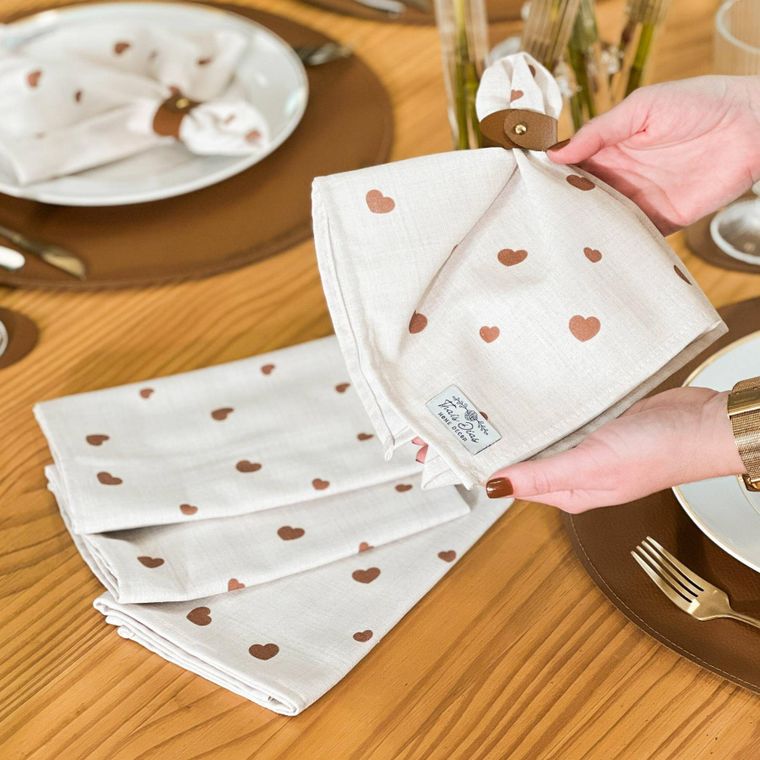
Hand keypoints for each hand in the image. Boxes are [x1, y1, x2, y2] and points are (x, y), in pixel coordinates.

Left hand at [485, 387, 745, 512]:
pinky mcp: (599, 424)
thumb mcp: (591, 465)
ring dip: (522, 424)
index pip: (516, 482)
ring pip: (544, 437)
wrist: (702, 423)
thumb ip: (543, 476)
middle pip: (526, 459)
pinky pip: (564, 418)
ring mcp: (587, 447)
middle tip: (463, 417)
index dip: (487, 466)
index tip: (456, 447)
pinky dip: (547, 409)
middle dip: (498, 442)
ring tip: (487, 401)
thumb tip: (496, 487)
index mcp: (570, 492)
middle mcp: (576, 472)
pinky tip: (531, 394)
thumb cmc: (655, 452)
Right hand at [548, 76, 759, 234]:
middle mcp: (620, 176)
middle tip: (538, 224)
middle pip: (581, 199)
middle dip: (562, 210)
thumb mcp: (643, 106)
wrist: (754, 125)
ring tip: (559, 244)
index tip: (528, 191)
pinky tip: (596, 252)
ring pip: (603, 220)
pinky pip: (634, 237)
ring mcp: (639, 200)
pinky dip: (617, 245)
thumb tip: (555, 154)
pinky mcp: (662, 220)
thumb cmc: (700, 102)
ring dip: (585, 230)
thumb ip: (600, 131)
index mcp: (610, 148)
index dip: (551, 179)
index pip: (571, 167)